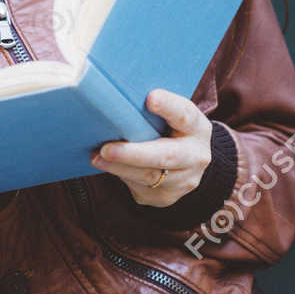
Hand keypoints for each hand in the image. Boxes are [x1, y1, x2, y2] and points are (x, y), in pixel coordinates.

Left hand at [89, 88, 212, 206]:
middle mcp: (196, 156)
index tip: (150, 98)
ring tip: (97, 157)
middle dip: (134, 154)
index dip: (168, 106)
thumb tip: (117, 96)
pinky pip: (140, 188)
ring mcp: (184, 181)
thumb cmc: (171, 129)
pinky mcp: (166, 197)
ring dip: (119, 167)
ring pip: (149, 177)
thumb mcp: (171, 115)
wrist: (187, 161)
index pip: (185, 115)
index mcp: (197, 128)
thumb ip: (153, 107)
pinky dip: (122, 175)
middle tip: (106, 148)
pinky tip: (108, 166)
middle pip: (166, 156)